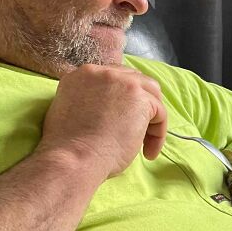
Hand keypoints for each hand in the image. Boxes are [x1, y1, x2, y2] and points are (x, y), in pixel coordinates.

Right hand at [36, 64, 166, 177]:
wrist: (74, 158)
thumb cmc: (71, 148)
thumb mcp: (72, 112)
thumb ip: (89, 103)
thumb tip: (108, 112)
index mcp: (82, 75)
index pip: (114, 78)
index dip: (124, 99)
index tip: (125, 120)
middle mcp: (102, 72)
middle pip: (135, 80)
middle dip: (141, 105)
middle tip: (140, 130)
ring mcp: (122, 81)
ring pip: (151, 94)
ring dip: (152, 118)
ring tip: (145, 143)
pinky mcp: (139, 97)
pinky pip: (160, 113)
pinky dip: (158, 134)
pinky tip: (149, 152)